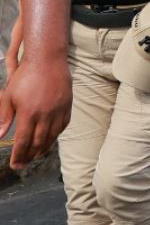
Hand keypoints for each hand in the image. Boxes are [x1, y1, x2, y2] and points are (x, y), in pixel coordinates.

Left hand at [0, 18, 71, 168]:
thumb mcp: (9, 96)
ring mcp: (58, 110)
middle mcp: (45, 114)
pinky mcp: (67, 105)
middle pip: (39, 142)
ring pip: (52, 136)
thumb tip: (0, 135)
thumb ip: (5, 117)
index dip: (19, 155)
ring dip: (44, 149)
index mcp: (29, 113)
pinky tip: (51, 139)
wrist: (47, 59)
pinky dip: (57, 135)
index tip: (15, 164)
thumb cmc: (25, 76)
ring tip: (37, 156)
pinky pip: (63, 125)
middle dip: (30, 156)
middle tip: (24, 164)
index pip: (23, 141)